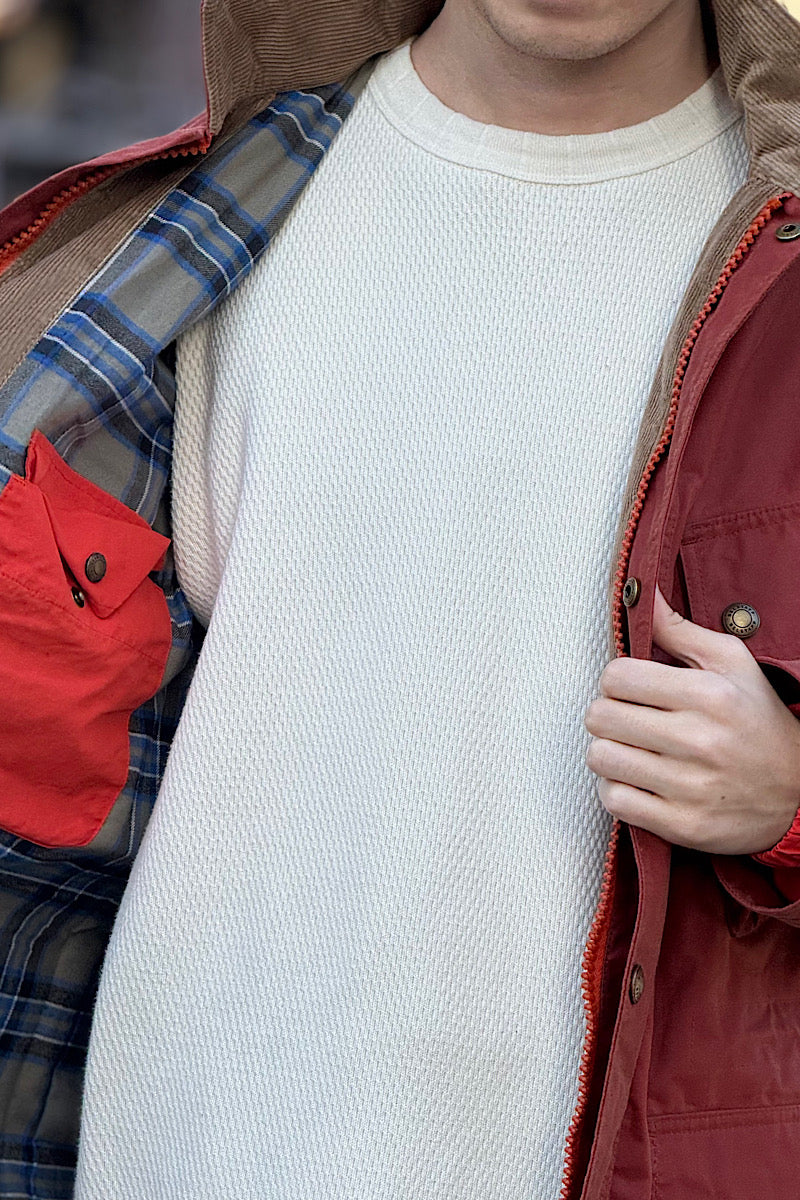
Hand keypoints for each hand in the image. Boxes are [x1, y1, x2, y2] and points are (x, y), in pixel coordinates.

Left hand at [584, 586, 799, 853]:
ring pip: (601, 758)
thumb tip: (642, 593)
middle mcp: (699, 740)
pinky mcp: (682, 825)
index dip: (615, 680)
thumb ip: (680, 629)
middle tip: (626, 718)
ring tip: (630, 749)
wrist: (799, 793)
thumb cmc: (758, 719)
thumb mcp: (732, 664)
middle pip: (600, 716)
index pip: (616, 676)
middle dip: (607, 714)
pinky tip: (637, 780)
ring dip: (608, 752)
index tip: (631, 689)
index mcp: (709, 694)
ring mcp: (690, 787)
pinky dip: (617, 790)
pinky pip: (614, 801)